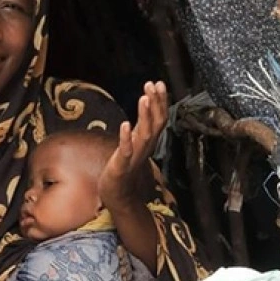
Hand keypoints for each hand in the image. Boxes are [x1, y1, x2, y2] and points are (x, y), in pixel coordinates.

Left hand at [99, 81, 167, 208]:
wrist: (119, 196)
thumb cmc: (124, 169)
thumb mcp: (134, 144)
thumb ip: (139, 128)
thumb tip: (144, 110)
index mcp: (147, 142)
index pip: (159, 119)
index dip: (160, 101)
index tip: (159, 83)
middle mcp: (144, 148)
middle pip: (156, 123)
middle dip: (156, 103)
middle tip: (153, 84)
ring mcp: (134, 157)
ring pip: (144, 135)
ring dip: (144, 116)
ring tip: (143, 98)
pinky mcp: (121, 167)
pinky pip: (126, 152)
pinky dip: (126, 139)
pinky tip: (125, 125)